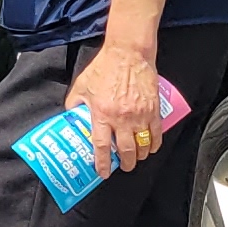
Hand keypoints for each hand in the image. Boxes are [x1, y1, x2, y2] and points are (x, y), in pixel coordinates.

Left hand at [69, 42, 165, 173]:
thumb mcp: (82, 85)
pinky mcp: (153, 110)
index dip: (103, 163)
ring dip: (140, 156)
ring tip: (136, 158)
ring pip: (143, 146)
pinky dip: (154, 144)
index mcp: (102, 114)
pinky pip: (156, 134)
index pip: (101, 146)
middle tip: (124, 167)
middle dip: (126, 164)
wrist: (128, 53)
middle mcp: (121, 118)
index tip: (103, 173)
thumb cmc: (104, 67)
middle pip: (126, 151)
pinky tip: (150, 147)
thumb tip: (71, 117)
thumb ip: (74, 104)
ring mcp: (140, 115)